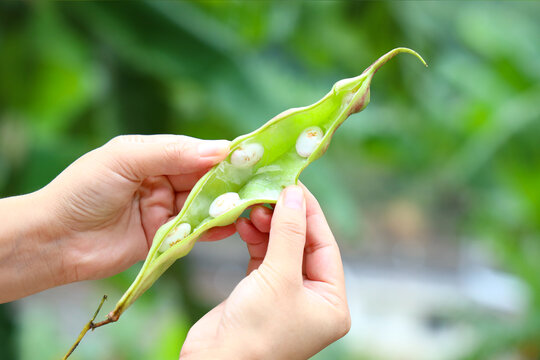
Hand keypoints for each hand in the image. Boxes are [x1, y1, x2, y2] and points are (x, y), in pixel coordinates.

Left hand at [0, 135, 235, 301]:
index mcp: (153, 156)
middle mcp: (162, 181)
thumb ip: (172, 153)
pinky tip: (230, 226)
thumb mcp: (126, 158)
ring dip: (224, 205)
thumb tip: (221, 149)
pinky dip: (212, 229)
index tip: (253, 157)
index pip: (197, 152)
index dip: (224, 155)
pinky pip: (194, 231)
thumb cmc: (83, 190)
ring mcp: (164, 211)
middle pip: (205, 179)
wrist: (54, 239)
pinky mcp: (163, 239)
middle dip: (229, 182)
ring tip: (249, 205)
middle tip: (259, 184)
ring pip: (203, 205)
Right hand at [180, 185, 349, 358]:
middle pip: (302, 244)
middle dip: (285, 218)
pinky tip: (246, 224)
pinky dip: (254, 239)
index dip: (309, 213)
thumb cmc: (255, 332)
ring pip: (281, 247)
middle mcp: (312, 298)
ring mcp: (285, 294)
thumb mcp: (279, 277)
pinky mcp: (259, 291)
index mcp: (331, 302)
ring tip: (254, 208)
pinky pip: (262, 256)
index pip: (325, 246)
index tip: (294, 184)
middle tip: (268, 193)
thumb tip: (295, 193)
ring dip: (268, 226)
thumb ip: (288, 232)